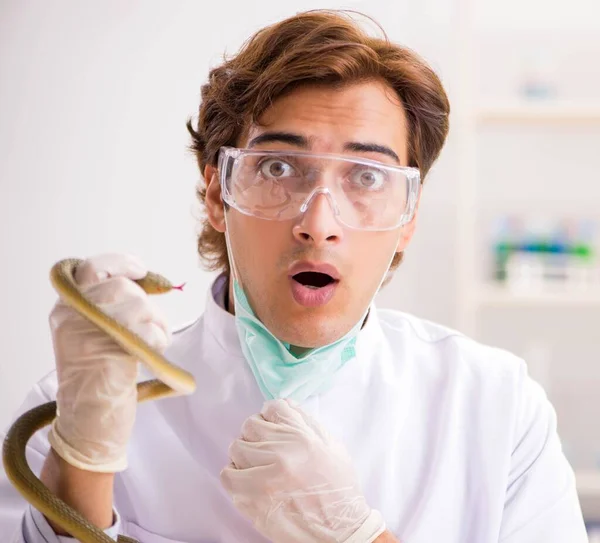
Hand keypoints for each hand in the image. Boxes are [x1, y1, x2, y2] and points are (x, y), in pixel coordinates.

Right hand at [47, 253, 171, 471]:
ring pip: (138, 305)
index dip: (120, 264)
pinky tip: (154, 353)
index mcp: (64, 311)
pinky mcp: (107, 351)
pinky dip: (160, 339)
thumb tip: (149, 280)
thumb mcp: (94, 335)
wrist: (89, 426)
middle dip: (148, 305)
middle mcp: (69, 317)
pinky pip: (147, 330)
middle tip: (155, 328)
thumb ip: (110, 306)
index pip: (91, 268)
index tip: (142, 270)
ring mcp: (86, 334)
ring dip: (158, 323)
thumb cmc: (100, 381)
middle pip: (122, 287)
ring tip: (155, 344)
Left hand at [220, 399, 385, 542]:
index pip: (274, 407)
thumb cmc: (338, 489)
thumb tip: (284, 405)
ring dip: (244, 455)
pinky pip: (227, 476)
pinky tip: (247, 480)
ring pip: (236, 447)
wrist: (340, 532)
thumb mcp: (332, 446)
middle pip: (251, 425)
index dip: (272, 416)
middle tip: (266, 448)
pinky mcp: (253, 499)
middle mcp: (283, 453)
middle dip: (257, 434)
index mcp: (303, 437)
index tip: (273, 426)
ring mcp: (265, 476)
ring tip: (256, 466)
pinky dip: (234, 475)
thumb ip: (307, 423)